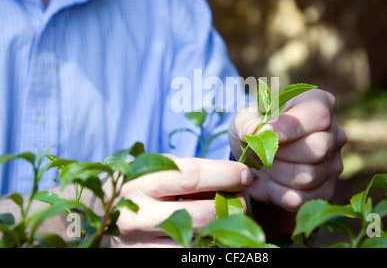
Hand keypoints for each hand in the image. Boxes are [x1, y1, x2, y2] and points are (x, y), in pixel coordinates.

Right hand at [110, 157, 252, 246]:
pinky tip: (212, 234)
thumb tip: (234, 176)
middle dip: (231, 206)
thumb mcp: (155, 168)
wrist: (100, 215)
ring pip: (198, 242)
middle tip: (243, 199)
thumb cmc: (139, 185)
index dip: (224, 174)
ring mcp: (139, 246)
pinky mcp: (145, 260)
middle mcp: (137, 216)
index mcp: (139, 183)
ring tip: (229, 217)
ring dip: (223, 230)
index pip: (191, 176)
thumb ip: (187, 170)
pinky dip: (207, 245)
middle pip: (199, 215)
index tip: (245, 174)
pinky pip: (187, 255)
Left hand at [229, 89, 345, 212]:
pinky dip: (277, 193)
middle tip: (260, 151)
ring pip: (308, 175)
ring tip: (265, 164)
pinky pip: (301, 198)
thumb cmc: (255, 130)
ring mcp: (333, 165)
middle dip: (280, 152)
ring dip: (276, 173)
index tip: (263, 133)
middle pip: (317, 147)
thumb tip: (252, 130)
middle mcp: (334, 133)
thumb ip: (244, 120)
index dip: (289, 126)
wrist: (255, 160)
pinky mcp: (325, 191)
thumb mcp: (244, 118)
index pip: (318, 114)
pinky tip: (270, 182)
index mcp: (319, 104)